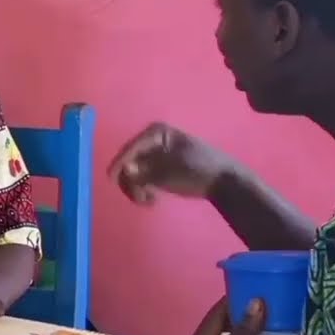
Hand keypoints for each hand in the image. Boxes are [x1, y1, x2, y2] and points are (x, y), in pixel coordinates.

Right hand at [106, 122, 237, 204]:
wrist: (223, 180)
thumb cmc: (198, 171)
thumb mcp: (170, 173)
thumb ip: (145, 172)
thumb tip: (126, 171)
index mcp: (156, 133)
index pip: (130, 149)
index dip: (119, 164)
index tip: (111, 180)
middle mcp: (153, 140)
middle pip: (129, 161)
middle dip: (131, 181)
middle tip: (140, 199)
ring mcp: (156, 154)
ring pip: (134, 172)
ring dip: (137, 188)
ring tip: (149, 201)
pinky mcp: (159, 167)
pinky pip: (143, 178)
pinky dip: (144, 189)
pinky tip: (154, 199)